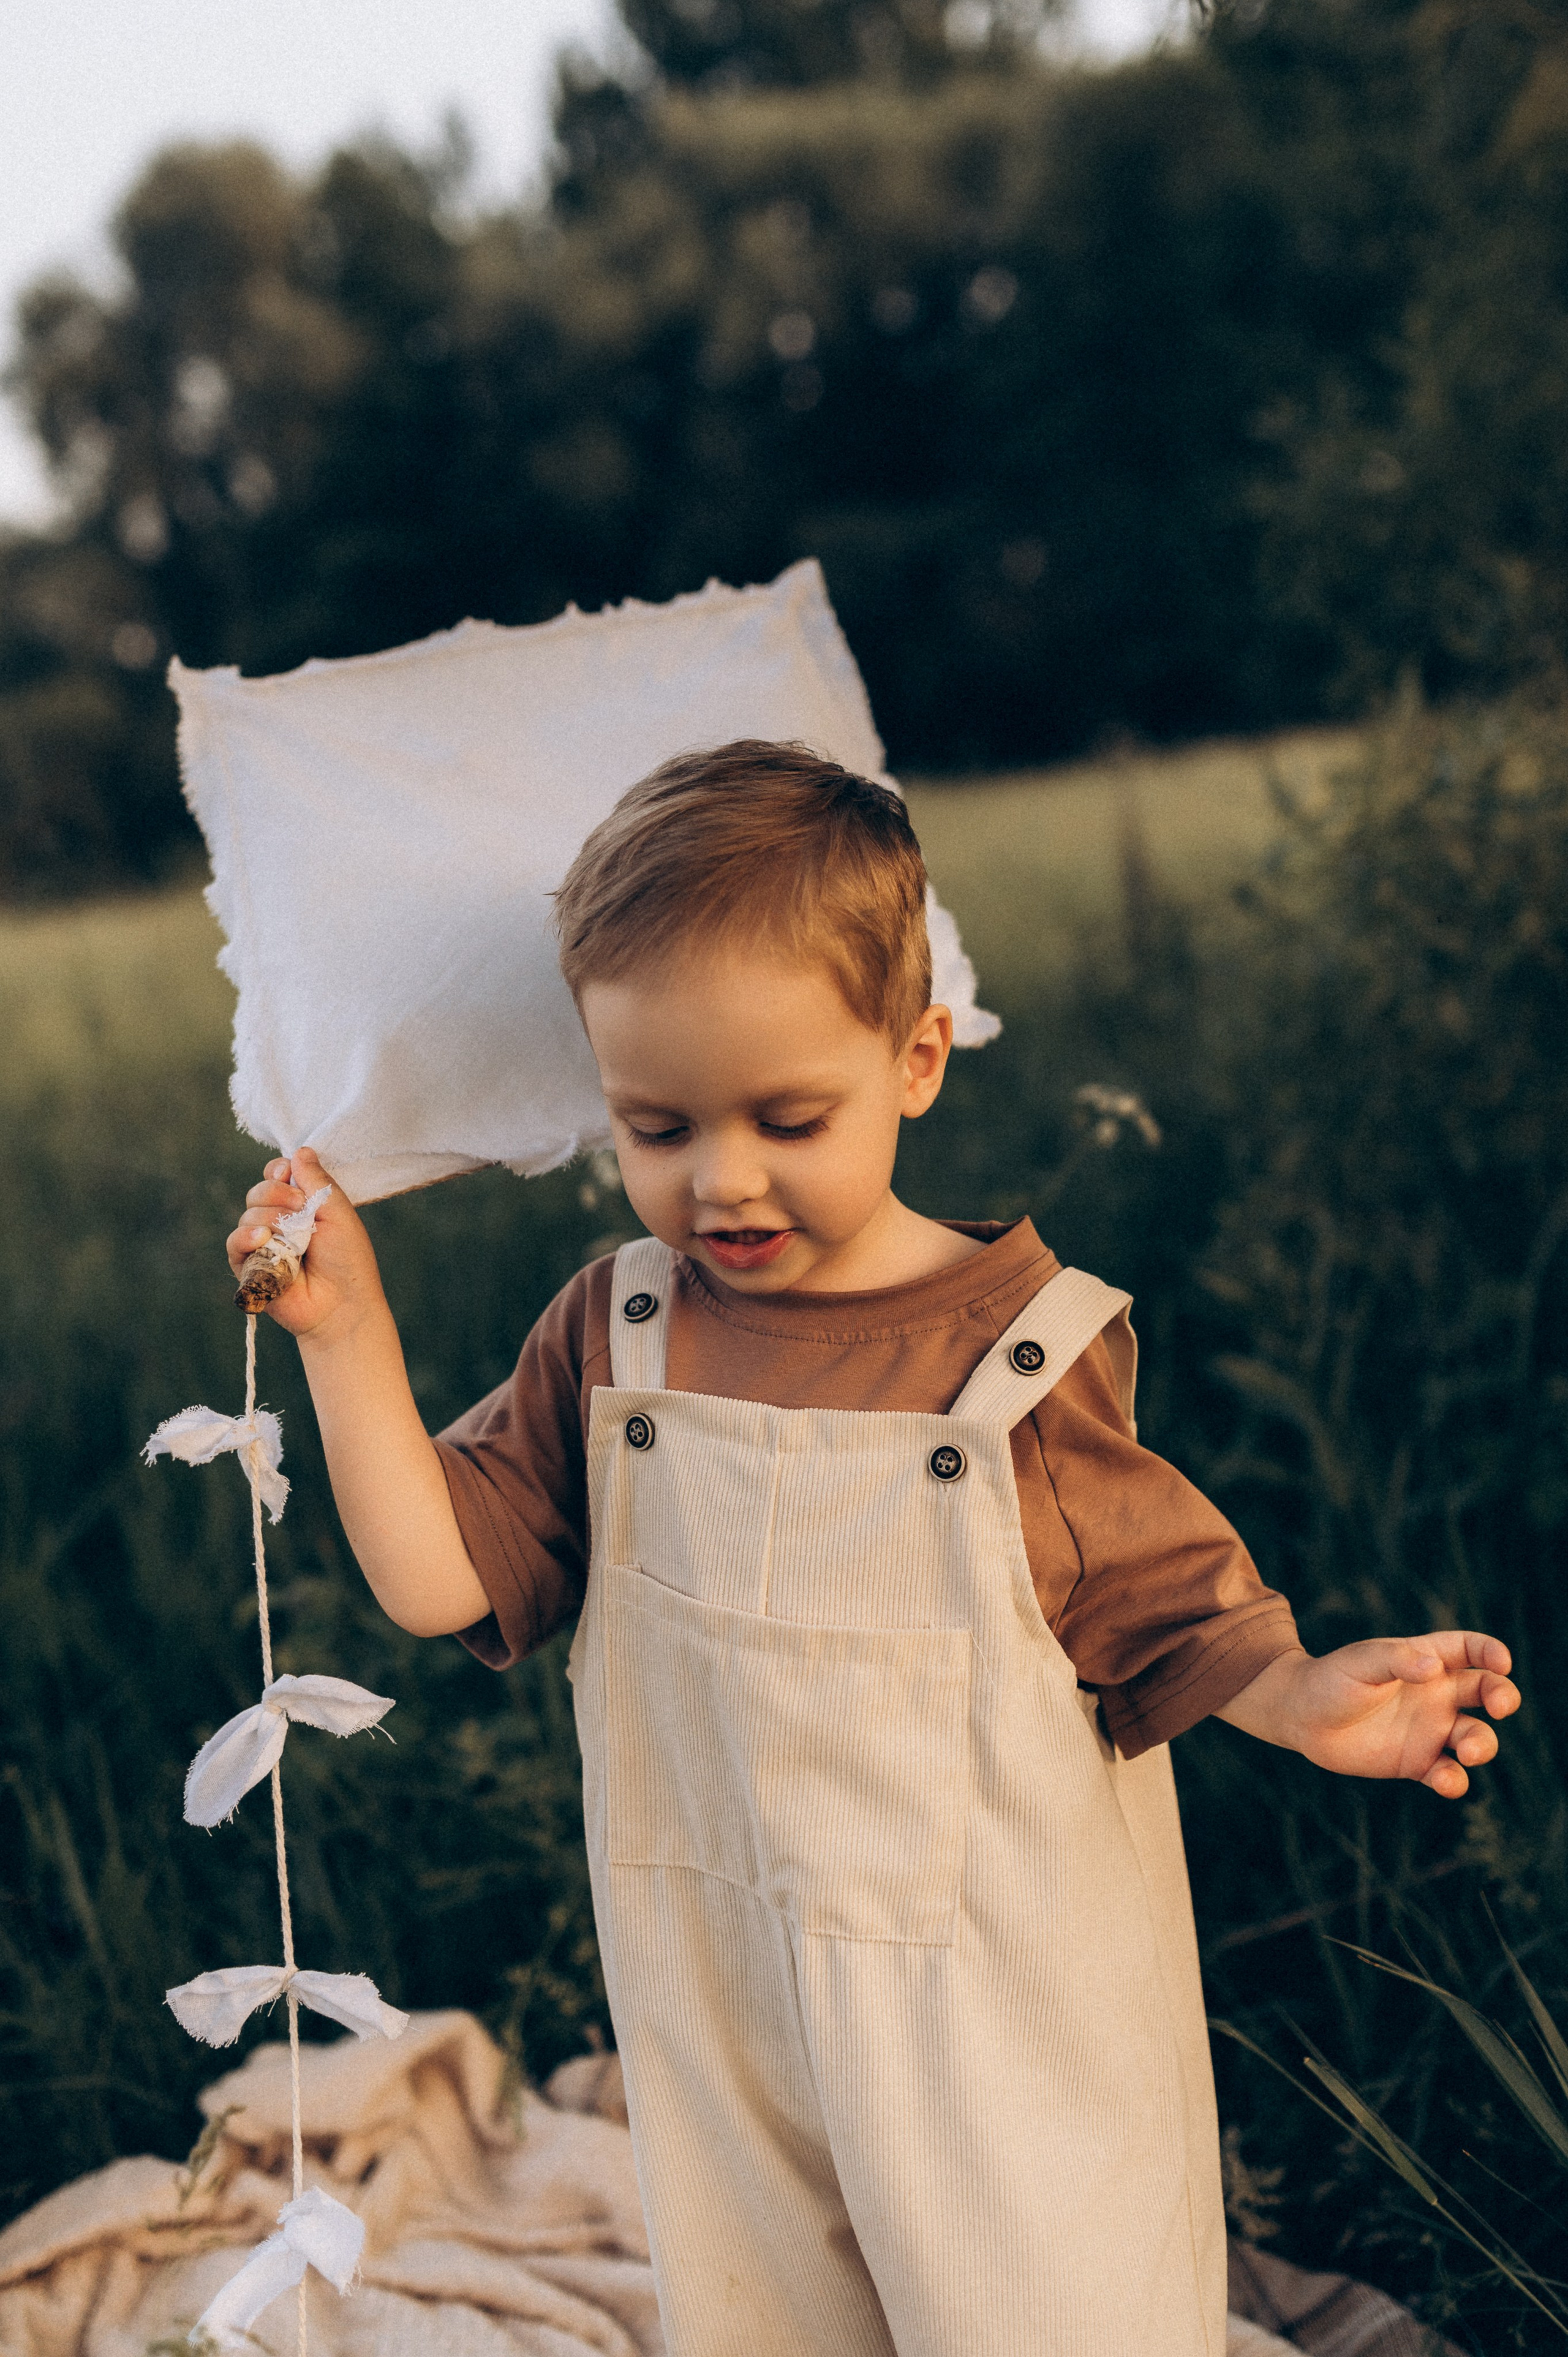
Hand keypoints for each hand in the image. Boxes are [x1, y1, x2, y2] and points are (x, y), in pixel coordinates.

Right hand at [225, 1146, 385, 1342]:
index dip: (278, 1171)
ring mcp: (262, 1244)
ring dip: (269, 1218)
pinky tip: (262, 1239)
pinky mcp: (249, 1267)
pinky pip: (234, 1243)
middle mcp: (279, 1222)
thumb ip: (317, 1181)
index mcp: (301, 1206)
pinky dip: (245, 1237)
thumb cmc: (347, 1260)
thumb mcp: (338, 1213)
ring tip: (291, 1236)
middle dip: (276, 1194)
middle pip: (258, 1190)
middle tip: (300, 1209)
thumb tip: (300, 1150)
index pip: (276, 1175)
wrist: (342, 1304)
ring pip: (247, 1214)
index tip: (288, 1174)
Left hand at [1219, 1632, 1520, 1797]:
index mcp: (1426, 1660)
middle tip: (1500, 1706)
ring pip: (1475, 1737)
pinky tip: (1445, 1781)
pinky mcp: (1417, 1763)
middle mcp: (1436, 1694)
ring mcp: (1429, 1730)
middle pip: (1486, 1692)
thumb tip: (1433, 1667)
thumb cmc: (1331, 1679)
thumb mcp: (1360, 1662)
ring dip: (1481, 1744)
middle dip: (1503, 1697)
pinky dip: (1454, 1781)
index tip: (1501, 1662)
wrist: (1301, 1717)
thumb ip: (1396, 1660)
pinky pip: (1448, 1774)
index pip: (1469, 1650)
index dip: (1491, 1652)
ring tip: (1466, 1751)